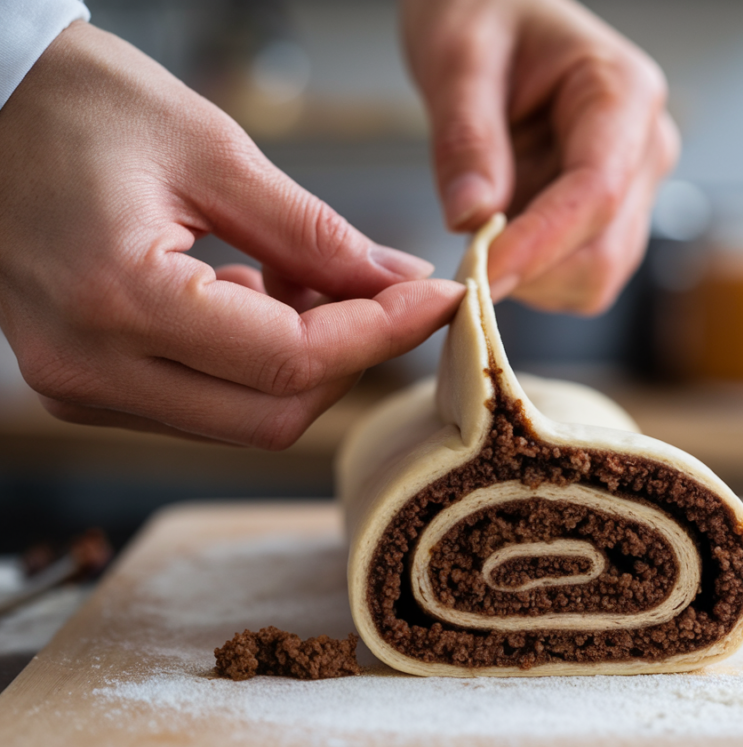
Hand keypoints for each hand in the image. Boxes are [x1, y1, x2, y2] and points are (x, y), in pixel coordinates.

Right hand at [0, 22, 464, 448]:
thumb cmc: (76, 105)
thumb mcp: (212, 150)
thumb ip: (314, 233)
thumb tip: (399, 282)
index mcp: (118, 299)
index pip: (292, 360)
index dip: (381, 334)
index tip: (437, 299)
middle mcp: (91, 367)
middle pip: (274, 414)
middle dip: (351, 359)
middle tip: (386, 293)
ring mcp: (84, 386)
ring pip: (242, 418)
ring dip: (306, 361)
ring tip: (311, 279)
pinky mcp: (89, 384)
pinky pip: (203, 403)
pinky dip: (256, 363)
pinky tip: (256, 294)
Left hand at [403, 0, 679, 313]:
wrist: (494, 15)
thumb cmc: (482, 15)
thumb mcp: (457, 57)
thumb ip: (466, 136)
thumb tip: (471, 218)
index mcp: (623, 93)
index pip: (597, 191)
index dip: (540, 244)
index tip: (482, 273)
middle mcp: (644, 148)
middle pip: (604, 250)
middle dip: (533, 271)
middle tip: (461, 264)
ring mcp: (633, 189)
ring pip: (595, 276)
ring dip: (531, 279)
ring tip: (477, 238)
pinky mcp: (608, 219)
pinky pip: (576, 277)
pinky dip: (532, 277)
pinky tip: (498, 240)